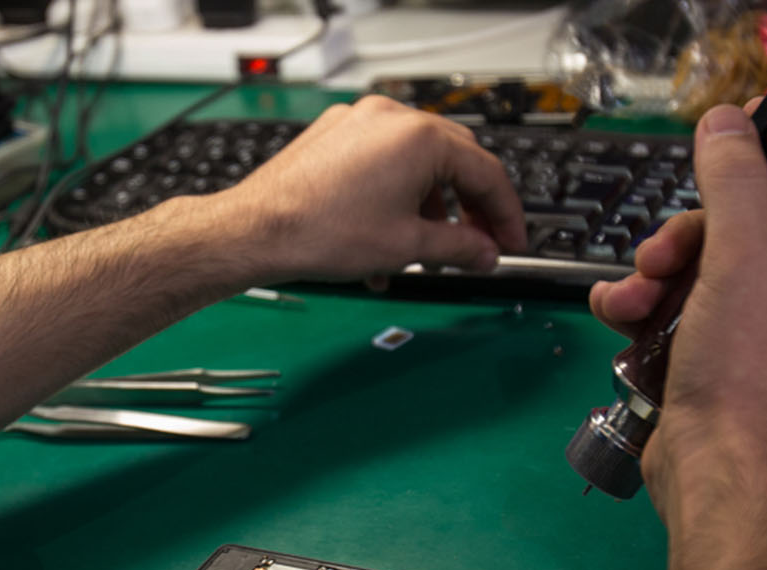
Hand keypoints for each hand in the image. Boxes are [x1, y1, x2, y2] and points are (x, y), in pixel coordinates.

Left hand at [195, 95, 527, 287]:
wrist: (256, 232)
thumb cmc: (320, 231)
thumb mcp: (407, 245)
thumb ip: (461, 247)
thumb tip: (485, 252)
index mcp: (419, 137)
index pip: (485, 172)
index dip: (505, 214)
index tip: (511, 241)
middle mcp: (389, 119)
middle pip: (453, 163)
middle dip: (469, 210)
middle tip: (480, 245)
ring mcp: (358, 123)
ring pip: (415, 166)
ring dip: (429, 210)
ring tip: (426, 253)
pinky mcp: (334, 137)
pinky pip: (382, 164)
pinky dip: (395, 198)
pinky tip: (387, 239)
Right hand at [587, 103, 766, 512]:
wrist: (717, 478)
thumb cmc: (750, 373)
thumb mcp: (741, 259)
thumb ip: (736, 182)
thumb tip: (729, 119)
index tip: (739, 143)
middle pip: (755, 226)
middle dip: (692, 235)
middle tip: (665, 252)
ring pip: (712, 267)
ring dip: (660, 272)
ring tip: (635, 296)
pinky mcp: (731, 362)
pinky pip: (691, 311)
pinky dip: (651, 308)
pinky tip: (618, 313)